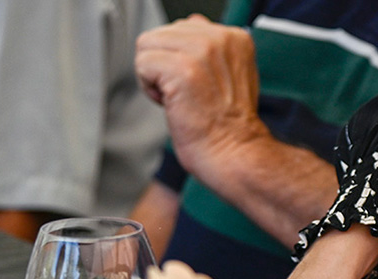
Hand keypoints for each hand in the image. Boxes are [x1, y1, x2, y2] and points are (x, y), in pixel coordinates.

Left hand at [134, 15, 265, 181]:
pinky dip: (148, 89)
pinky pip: (142, 63)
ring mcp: (201, 52)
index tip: (198, 85)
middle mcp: (220, 38)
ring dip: (154, 76)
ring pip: (147, 45)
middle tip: (187, 95)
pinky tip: (172, 104)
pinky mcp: (181, 69)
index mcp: (235, 37)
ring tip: (179, 98)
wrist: (235, 154)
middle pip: (161, 34)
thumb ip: (213, 48)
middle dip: (164, 65)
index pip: (182, 28)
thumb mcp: (233, 76)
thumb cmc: (229, 127)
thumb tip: (191, 24)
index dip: (180, 59)